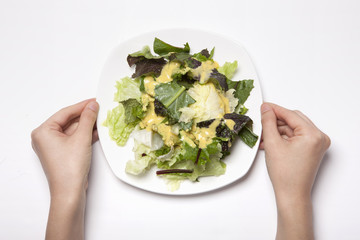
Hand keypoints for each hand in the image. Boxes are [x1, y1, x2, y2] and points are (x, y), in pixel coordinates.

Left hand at [31, 99, 98, 239]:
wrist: (70, 192)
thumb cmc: (70, 168)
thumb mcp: (81, 138)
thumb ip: (88, 119)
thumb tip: (92, 105)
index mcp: (43, 131)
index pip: (65, 113)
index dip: (81, 106)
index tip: (94, 101)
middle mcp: (45, 138)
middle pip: (69, 121)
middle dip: (85, 116)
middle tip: (99, 109)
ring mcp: (54, 146)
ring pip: (73, 130)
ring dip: (87, 125)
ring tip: (101, 118)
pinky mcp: (62, 153)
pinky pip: (74, 139)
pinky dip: (85, 135)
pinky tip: (97, 131)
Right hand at [260, 102, 329, 239]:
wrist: (291, 194)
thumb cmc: (285, 174)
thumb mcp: (273, 143)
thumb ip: (268, 122)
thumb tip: (266, 109)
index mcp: (313, 135)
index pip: (291, 115)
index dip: (274, 109)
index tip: (263, 106)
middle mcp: (319, 137)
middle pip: (294, 119)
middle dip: (276, 120)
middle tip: (262, 120)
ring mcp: (317, 144)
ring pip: (294, 128)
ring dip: (278, 130)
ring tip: (264, 136)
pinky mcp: (312, 149)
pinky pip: (297, 136)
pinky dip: (284, 137)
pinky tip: (271, 141)